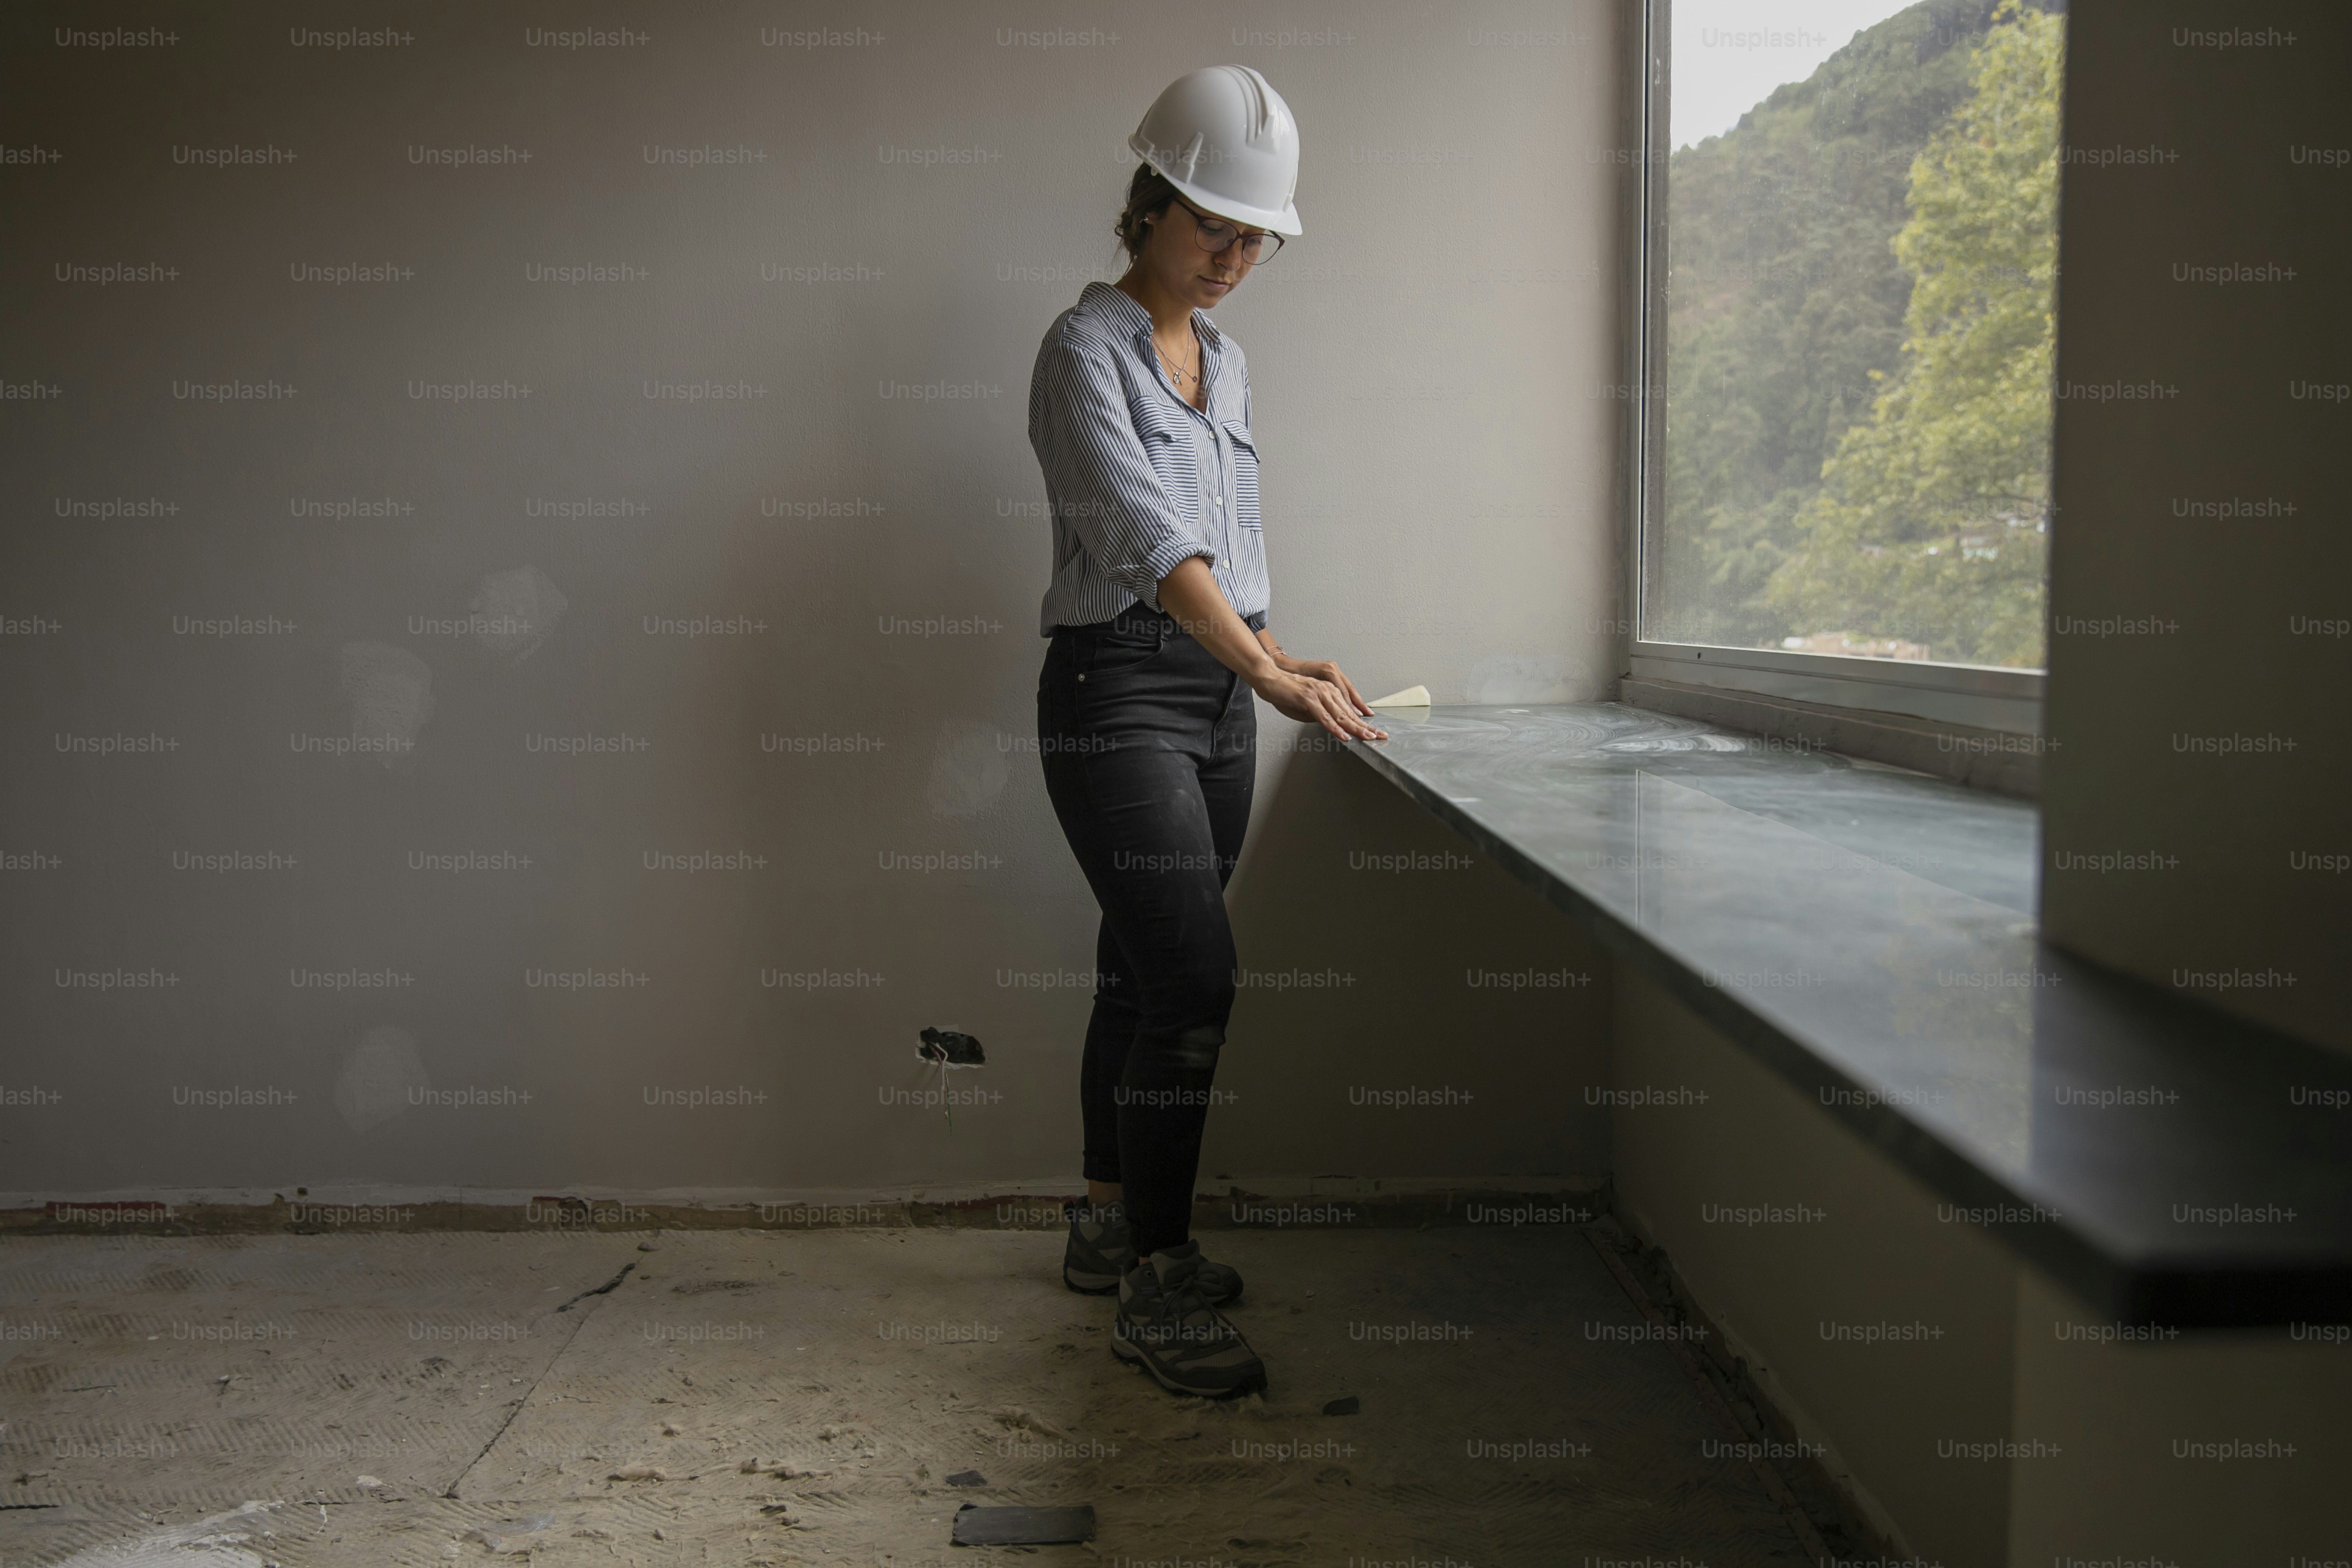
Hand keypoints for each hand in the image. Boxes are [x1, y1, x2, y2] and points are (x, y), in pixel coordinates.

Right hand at [1250, 661, 1386, 741]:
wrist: (1268, 678)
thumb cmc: (1284, 692)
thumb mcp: (1305, 706)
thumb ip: (1319, 713)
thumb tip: (1330, 725)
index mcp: (1328, 690)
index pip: (1349, 710)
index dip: (1362, 723)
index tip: (1374, 732)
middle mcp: (1327, 690)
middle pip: (1349, 713)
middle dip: (1365, 727)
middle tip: (1379, 736)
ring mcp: (1318, 693)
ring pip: (1340, 715)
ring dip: (1355, 728)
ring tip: (1367, 738)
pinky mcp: (1308, 698)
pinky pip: (1324, 717)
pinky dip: (1335, 728)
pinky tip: (1343, 735)